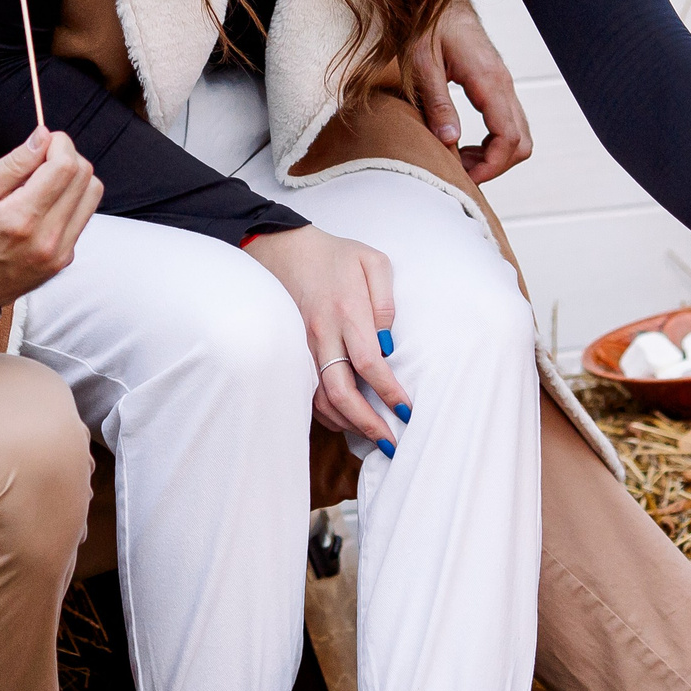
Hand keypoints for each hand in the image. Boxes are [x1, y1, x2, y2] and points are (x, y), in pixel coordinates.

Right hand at [0, 129, 102, 311]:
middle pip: (85, 178)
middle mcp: (47, 240)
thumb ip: (11, 164)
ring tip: (42, 180)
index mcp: (20, 219)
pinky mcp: (62, 263)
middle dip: (67, 156)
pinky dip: (68, 202)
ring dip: (73, 178)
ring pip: (91, 197)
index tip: (42, 140)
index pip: (66, 167)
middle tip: (39, 157)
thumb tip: (42, 137)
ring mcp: (58, 255)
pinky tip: (41, 205)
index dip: (59, 143)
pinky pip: (81, 218)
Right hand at [241, 223, 406, 450]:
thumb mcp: (372, 261)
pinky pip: (308, 391)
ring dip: (347, 424)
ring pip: (321, 398)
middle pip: (341, 391)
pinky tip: (346, 421)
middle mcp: (322, 334)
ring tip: (372, 438)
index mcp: (345, 311)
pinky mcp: (294, 352)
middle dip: (367, 423)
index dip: (388, 392)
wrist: (284, 249)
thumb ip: (386, 300)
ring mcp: (304, 346)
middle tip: (391, 441)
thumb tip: (389, 343)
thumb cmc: (335, 256)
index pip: (369, 364)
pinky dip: (327, 413)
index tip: (407, 409)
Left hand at [414, 0, 528, 183]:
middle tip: (458, 172)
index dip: (490, 166)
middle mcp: (503, 83)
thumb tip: (449, 140)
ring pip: (518, 134)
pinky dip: (492, 142)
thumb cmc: (425, 24)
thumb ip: (436, 102)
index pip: (508, 137)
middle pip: (521, 142)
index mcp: (488, 80)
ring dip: (494, 155)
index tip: (463, 177)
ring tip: (458, 160)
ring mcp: (502, 84)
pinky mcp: (496, 85)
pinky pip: (507, 122)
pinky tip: (462, 143)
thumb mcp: (421, 63)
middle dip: (495, 165)